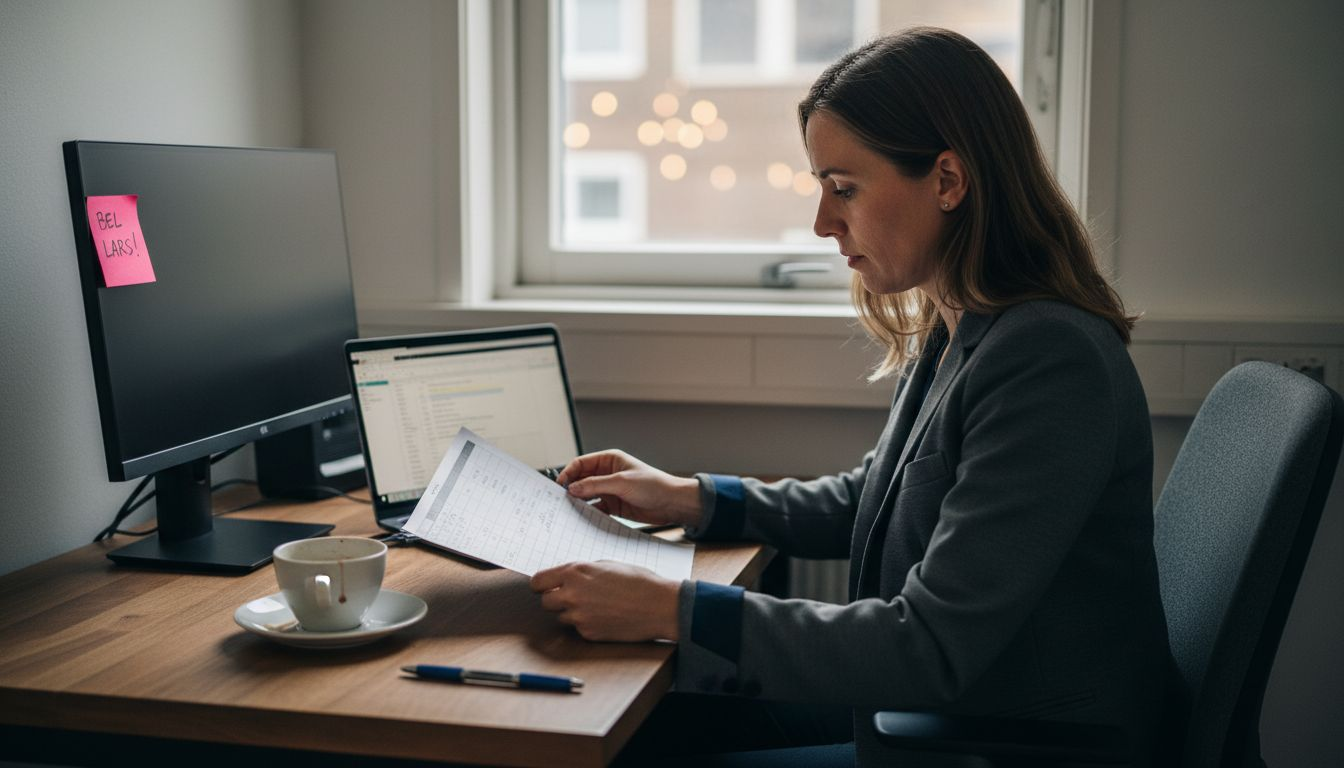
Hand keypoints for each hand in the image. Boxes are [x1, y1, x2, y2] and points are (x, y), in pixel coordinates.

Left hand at [531, 561, 679, 641]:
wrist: (659, 605)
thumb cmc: (638, 581)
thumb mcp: (607, 565)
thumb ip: (582, 572)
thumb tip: (565, 578)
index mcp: (575, 572)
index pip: (538, 581)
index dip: (542, 585)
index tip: (547, 587)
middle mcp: (572, 594)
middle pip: (545, 602)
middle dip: (556, 600)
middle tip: (573, 597)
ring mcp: (579, 616)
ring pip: (561, 617)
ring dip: (572, 613)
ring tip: (596, 606)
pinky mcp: (589, 633)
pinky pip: (578, 629)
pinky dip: (587, 624)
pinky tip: (606, 617)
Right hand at [556, 450, 702, 528]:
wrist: (672, 503)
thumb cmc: (653, 485)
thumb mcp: (622, 482)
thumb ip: (595, 485)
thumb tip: (572, 488)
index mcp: (609, 460)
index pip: (581, 463)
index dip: (568, 473)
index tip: (559, 486)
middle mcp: (607, 474)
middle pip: (581, 480)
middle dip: (571, 488)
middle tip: (560, 500)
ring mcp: (610, 490)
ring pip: (587, 495)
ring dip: (578, 502)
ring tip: (568, 511)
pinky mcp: (614, 505)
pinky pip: (595, 508)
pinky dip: (588, 513)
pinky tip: (582, 519)